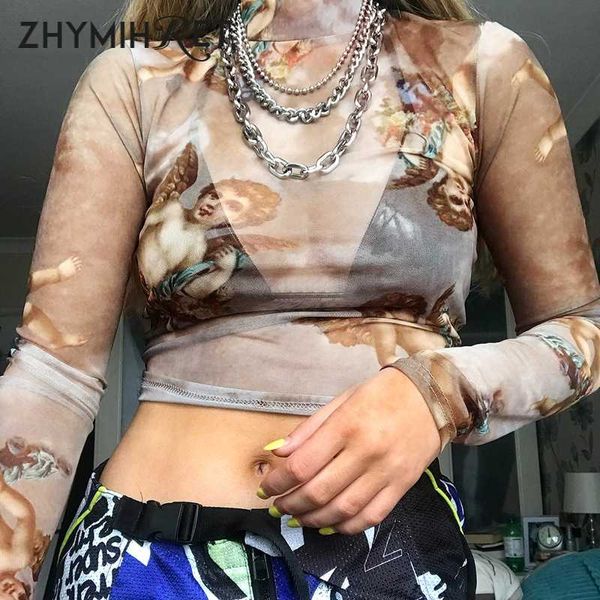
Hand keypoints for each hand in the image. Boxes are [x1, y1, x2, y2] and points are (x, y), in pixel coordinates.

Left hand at [257, 367, 441, 534]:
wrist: (431, 396)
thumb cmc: (380, 394)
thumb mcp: (341, 401)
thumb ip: (309, 429)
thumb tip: (277, 452)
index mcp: (346, 425)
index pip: (302, 464)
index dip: (278, 482)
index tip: (265, 488)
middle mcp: (366, 452)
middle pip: (319, 491)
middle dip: (291, 504)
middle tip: (277, 507)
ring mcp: (386, 472)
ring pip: (343, 510)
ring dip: (314, 520)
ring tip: (297, 518)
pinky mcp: (403, 486)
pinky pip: (371, 516)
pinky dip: (346, 526)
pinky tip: (329, 524)